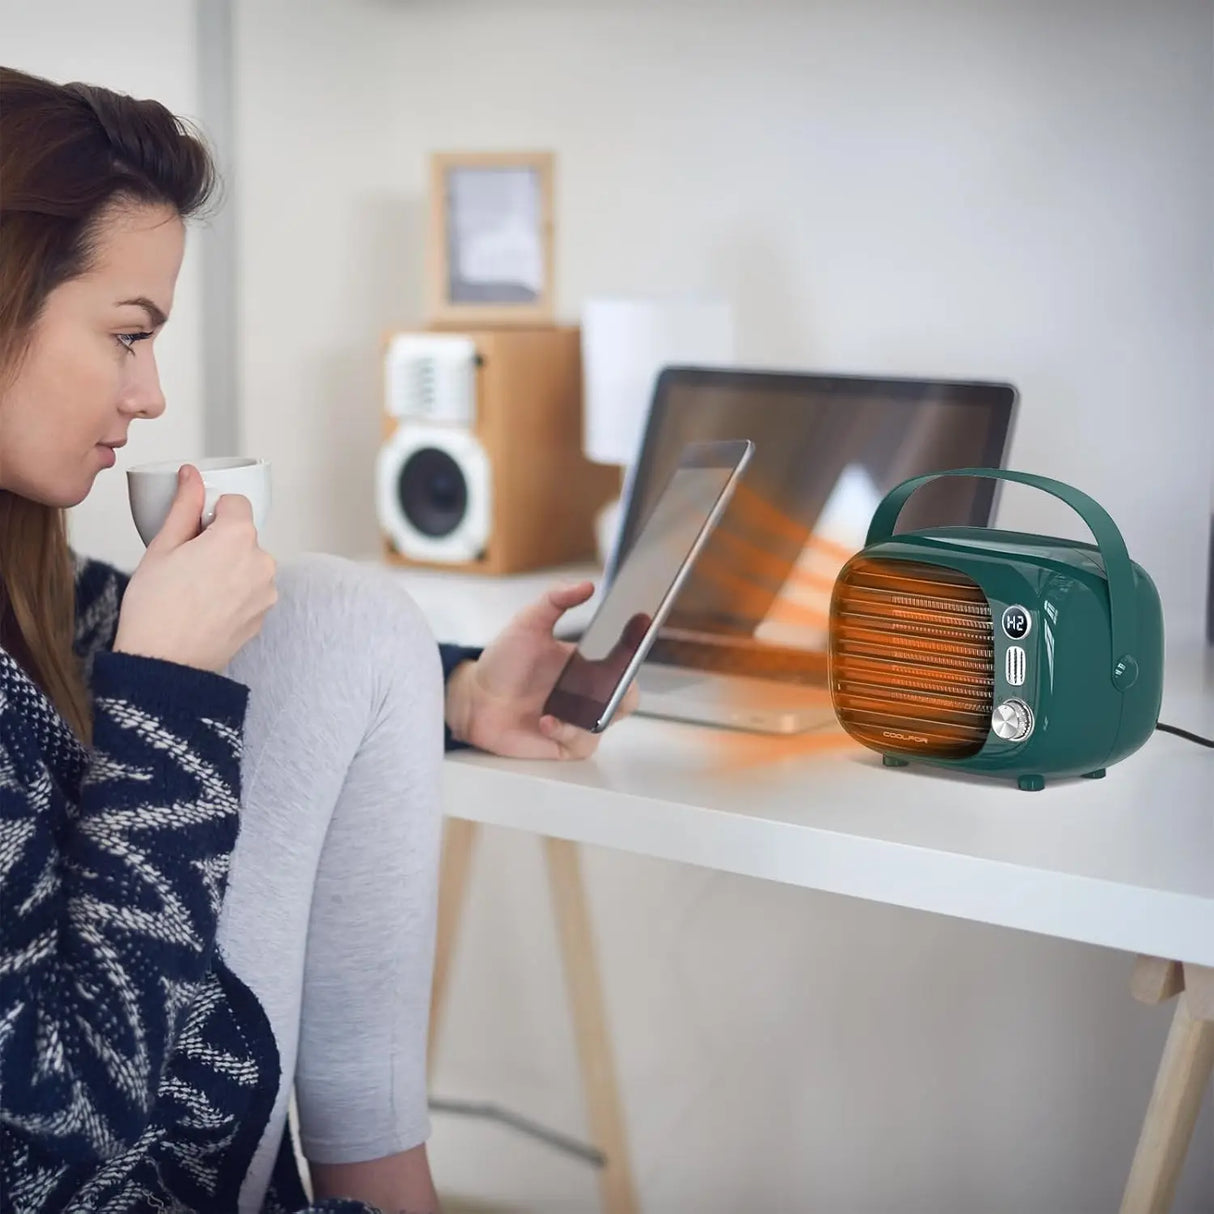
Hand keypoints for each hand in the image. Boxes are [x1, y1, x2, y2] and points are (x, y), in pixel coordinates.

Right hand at [113, 464, 276, 672]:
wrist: (163, 665)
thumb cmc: (156, 609)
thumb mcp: (162, 547)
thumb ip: (184, 506)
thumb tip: (192, 475)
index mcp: (238, 538)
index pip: (236, 502)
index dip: (210, 513)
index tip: (192, 531)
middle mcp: (262, 562)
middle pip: (243, 535)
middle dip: (219, 542)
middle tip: (185, 565)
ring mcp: (266, 591)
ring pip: (247, 563)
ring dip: (228, 567)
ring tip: (194, 590)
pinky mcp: (264, 615)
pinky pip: (250, 589)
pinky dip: (233, 591)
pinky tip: (206, 607)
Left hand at [446, 580, 640, 760]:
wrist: (474, 698)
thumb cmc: (503, 663)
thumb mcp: (528, 623)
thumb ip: (555, 599)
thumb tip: (585, 586)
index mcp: (587, 664)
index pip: (624, 660)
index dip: (636, 647)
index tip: (640, 629)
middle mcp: (586, 694)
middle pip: (627, 697)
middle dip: (625, 691)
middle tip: (612, 683)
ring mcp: (577, 719)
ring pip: (607, 722)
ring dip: (592, 713)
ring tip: (567, 703)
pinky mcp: (564, 743)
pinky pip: (581, 742)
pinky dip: (567, 731)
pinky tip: (547, 720)